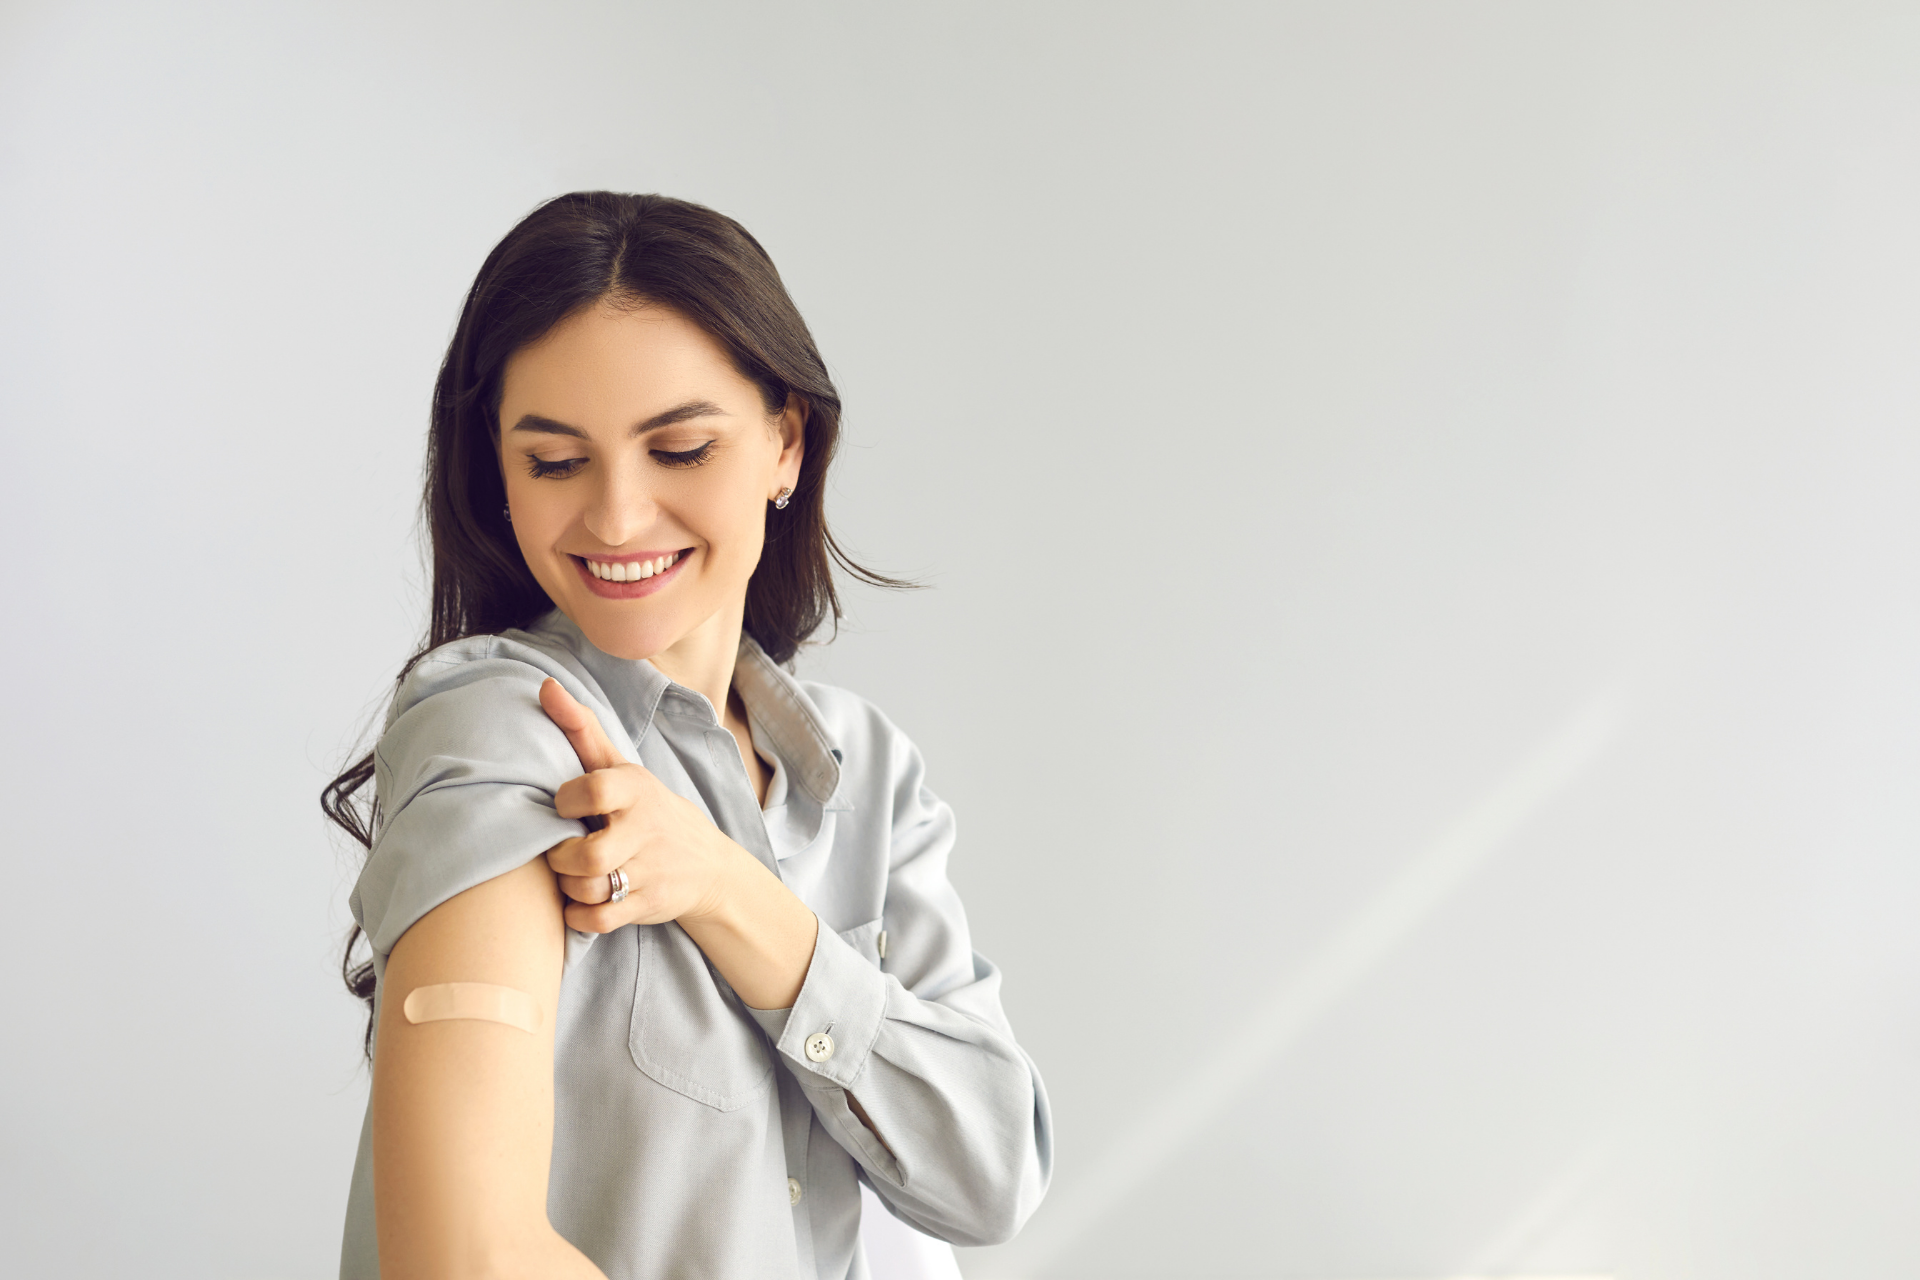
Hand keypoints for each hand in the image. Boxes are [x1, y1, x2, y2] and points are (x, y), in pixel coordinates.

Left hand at [537, 677, 746, 933]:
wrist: (708, 865)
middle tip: (559, 850)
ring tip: (567, 875)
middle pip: (588, 854)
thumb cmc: (648, 810)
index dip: (565, 801)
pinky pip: (599, 920)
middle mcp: (645, 829)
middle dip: (560, 857)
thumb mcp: (622, 768)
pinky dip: (578, 917)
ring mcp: (649, 870)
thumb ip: (581, 729)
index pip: (593, 790)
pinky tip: (577, 903)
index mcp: (636, 789)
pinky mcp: (647, 905)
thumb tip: (544, 685)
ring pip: (590, 889)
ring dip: (568, 887)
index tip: (562, 806)